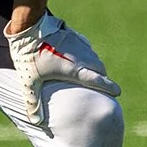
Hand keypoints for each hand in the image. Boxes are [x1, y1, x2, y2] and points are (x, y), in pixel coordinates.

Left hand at [6, 13, 120, 128]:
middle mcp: (80, 57)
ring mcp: (78, 44)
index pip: (97, 80)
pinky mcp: (73, 35)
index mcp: (73, 70)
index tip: (118, 92)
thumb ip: (33, 102)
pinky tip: (80, 56)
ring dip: (95, 65)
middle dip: (102, 77)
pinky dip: (87, 54)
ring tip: (91, 73)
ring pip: (93, 57)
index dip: (109, 87)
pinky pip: (86, 47)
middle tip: (102, 86)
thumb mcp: (29, 81)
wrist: (29, 25)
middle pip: (99, 69)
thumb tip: (35, 121)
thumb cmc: (28, 55)